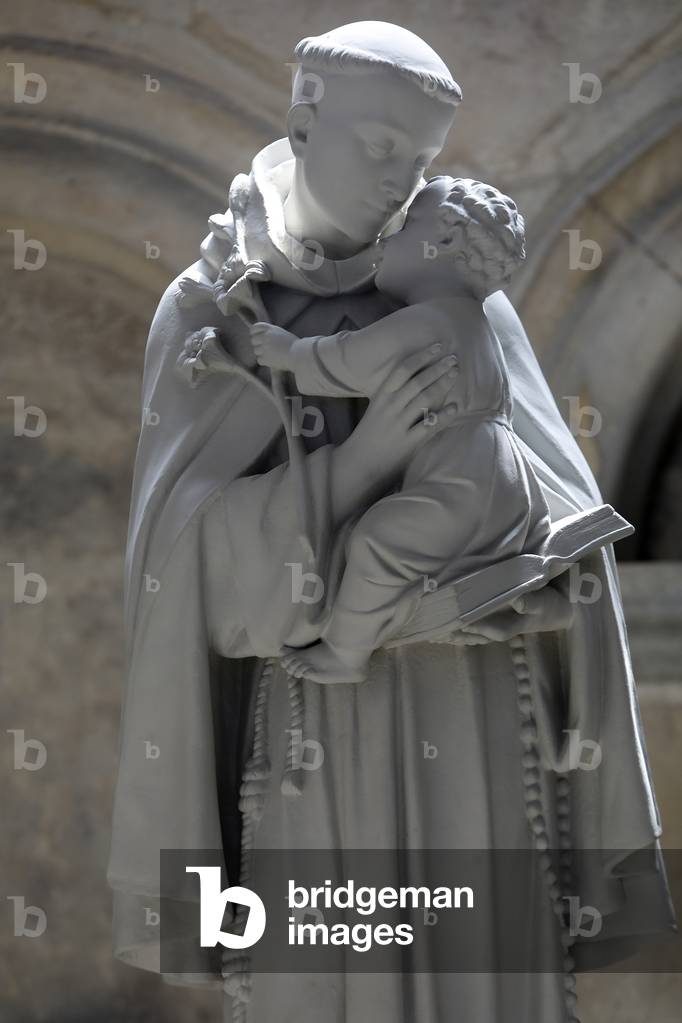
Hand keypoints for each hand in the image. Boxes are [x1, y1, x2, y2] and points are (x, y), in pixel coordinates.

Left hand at [250, 322, 297, 370]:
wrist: (300, 355)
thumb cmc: (296, 346)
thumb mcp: (283, 335)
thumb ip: (273, 335)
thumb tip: (262, 339)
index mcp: (271, 329)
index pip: (255, 327)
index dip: (254, 333)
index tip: (256, 337)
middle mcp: (266, 337)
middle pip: (253, 340)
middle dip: (257, 345)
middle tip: (265, 350)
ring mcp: (265, 347)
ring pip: (256, 351)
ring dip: (262, 354)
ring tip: (272, 356)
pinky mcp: (265, 358)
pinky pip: (260, 360)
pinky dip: (265, 362)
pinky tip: (273, 362)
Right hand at [345, 344, 459, 481]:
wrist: (359, 462)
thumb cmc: (371, 433)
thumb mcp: (377, 408)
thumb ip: (394, 393)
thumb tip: (417, 376)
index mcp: (382, 396)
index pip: (403, 370)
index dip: (421, 356)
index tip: (437, 347)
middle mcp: (390, 407)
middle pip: (417, 381)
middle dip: (437, 368)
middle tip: (453, 358)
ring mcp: (399, 424)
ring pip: (424, 399)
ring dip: (442, 384)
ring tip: (455, 374)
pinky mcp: (408, 442)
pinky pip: (429, 426)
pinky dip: (443, 416)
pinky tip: (455, 408)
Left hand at [432, 585, 575, 645]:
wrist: (559, 613)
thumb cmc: (548, 606)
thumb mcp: (543, 602)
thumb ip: (530, 601)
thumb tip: (517, 600)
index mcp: (501, 628)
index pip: (470, 624)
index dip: (452, 620)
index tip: (435, 616)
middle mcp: (493, 632)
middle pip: (462, 632)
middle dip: (444, 629)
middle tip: (421, 625)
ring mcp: (492, 631)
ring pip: (464, 634)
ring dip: (447, 633)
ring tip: (426, 631)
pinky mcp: (493, 628)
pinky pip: (469, 634)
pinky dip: (456, 632)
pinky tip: (444, 632)